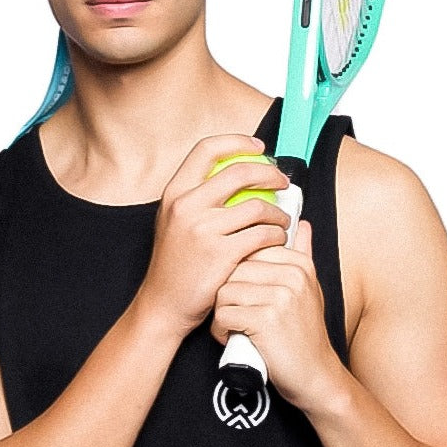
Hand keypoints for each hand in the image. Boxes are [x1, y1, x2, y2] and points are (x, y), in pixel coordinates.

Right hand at [135, 134, 291, 339]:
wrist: (163, 304)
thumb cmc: (174, 264)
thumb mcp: (173, 222)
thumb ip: (197, 198)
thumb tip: (235, 175)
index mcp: (175, 192)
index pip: (207, 149)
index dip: (237, 142)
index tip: (259, 148)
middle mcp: (186, 205)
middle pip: (239, 172)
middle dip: (269, 174)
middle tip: (282, 182)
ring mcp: (204, 229)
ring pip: (257, 206)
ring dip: (278, 213)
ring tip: (282, 221)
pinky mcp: (221, 253)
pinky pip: (262, 234)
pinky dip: (277, 235)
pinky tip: (277, 240)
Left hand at [210, 221, 341, 406]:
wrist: (316, 376)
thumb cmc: (305, 334)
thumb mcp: (309, 290)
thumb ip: (303, 254)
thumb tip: (301, 224)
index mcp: (299, 264)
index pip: (249, 250)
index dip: (237, 275)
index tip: (244, 296)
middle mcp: (292, 276)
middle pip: (233, 269)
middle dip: (226, 295)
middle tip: (234, 315)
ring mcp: (280, 296)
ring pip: (224, 291)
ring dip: (221, 313)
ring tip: (233, 328)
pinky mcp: (266, 320)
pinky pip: (224, 313)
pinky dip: (221, 330)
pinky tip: (232, 338)